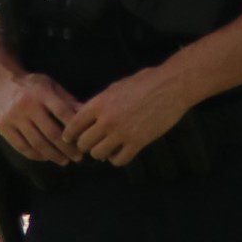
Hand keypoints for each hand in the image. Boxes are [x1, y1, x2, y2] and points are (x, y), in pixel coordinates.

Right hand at [0, 64, 84, 167]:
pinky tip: (45, 157)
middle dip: (67, 148)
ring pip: (37, 142)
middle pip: (51, 132)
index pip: (63, 112)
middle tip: (78, 157)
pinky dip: (35, 155)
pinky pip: (21, 146)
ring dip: (53, 155)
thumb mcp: (49, 85)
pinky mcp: (2, 127)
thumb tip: (87, 114)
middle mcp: (27, 105)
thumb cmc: (29, 85)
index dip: (75, 128)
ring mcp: (13, 117)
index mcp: (42, 93)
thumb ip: (66, 100)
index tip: (84, 140)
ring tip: (64, 161)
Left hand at [66, 62, 199, 167]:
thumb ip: (100, 102)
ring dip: (101, 153)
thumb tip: (86, 113)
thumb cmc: (146, 81)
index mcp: (99, 104)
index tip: (70, 139)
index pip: (74, 126)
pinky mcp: (138, 142)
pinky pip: (119, 160)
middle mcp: (107, 120)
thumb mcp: (116, 87)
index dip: (69, 135)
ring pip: (98, 154)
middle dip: (86, 145)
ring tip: (107, 149)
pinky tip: (121, 152)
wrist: (172, 86)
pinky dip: (117, 159)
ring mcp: (122, 132)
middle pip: (83, 143)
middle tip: (92, 144)